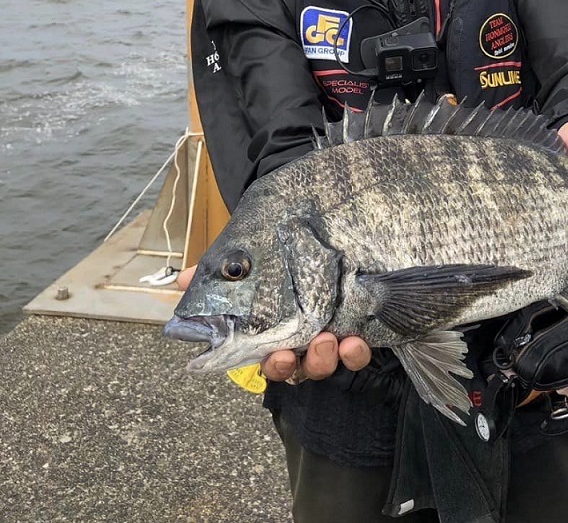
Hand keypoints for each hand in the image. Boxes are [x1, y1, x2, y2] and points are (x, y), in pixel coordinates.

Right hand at [176, 265, 371, 380]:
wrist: (316, 229)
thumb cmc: (275, 256)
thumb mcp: (245, 260)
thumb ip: (213, 272)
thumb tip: (182, 280)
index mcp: (271, 331)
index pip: (268, 358)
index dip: (273, 364)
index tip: (277, 356)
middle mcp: (299, 341)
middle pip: (298, 368)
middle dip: (301, 365)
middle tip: (306, 348)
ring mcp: (327, 338)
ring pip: (325, 364)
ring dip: (325, 359)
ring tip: (328, 339)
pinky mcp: (353, 330)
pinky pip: (355, 354)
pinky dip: (355, 352)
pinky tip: (354, 341)